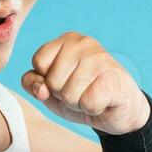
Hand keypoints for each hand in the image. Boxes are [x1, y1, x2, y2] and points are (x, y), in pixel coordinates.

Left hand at [21, 32, 149, 134]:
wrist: (119, 111)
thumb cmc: (82, 95)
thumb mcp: (50, 90)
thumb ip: (32, 83)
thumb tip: (42, 90)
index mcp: (67, 40)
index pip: (39, 62)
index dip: (47, 80)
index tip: (65, 81)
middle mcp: (84, 43)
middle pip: (53, 81)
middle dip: (63, 95)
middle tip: (82, 91)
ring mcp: (100, 58)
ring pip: (69, 94)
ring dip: (79, 103)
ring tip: (92, 95)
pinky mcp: (114, 77)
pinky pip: (88, 103)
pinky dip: (93, 109)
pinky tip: (104, 101)